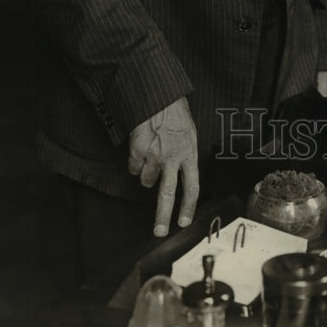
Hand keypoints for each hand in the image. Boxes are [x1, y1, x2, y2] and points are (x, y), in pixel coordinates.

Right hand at [128, 97, 198, 236]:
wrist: (158, 95)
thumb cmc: (176, 111)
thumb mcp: (189, 133)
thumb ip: (185, 154)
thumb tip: (180, 172)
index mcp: (190, 153)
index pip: (192, 186)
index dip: (188, 206)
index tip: (183, 221)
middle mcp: (173, 157)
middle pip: (167, 194)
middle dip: (163, 216)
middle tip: (160, 231)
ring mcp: (154, 155)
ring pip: (146, 180)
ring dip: (147, 175)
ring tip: (151, 158)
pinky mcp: (137, 151)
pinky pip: (134, 167)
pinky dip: (136, 162)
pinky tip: (141, 149)